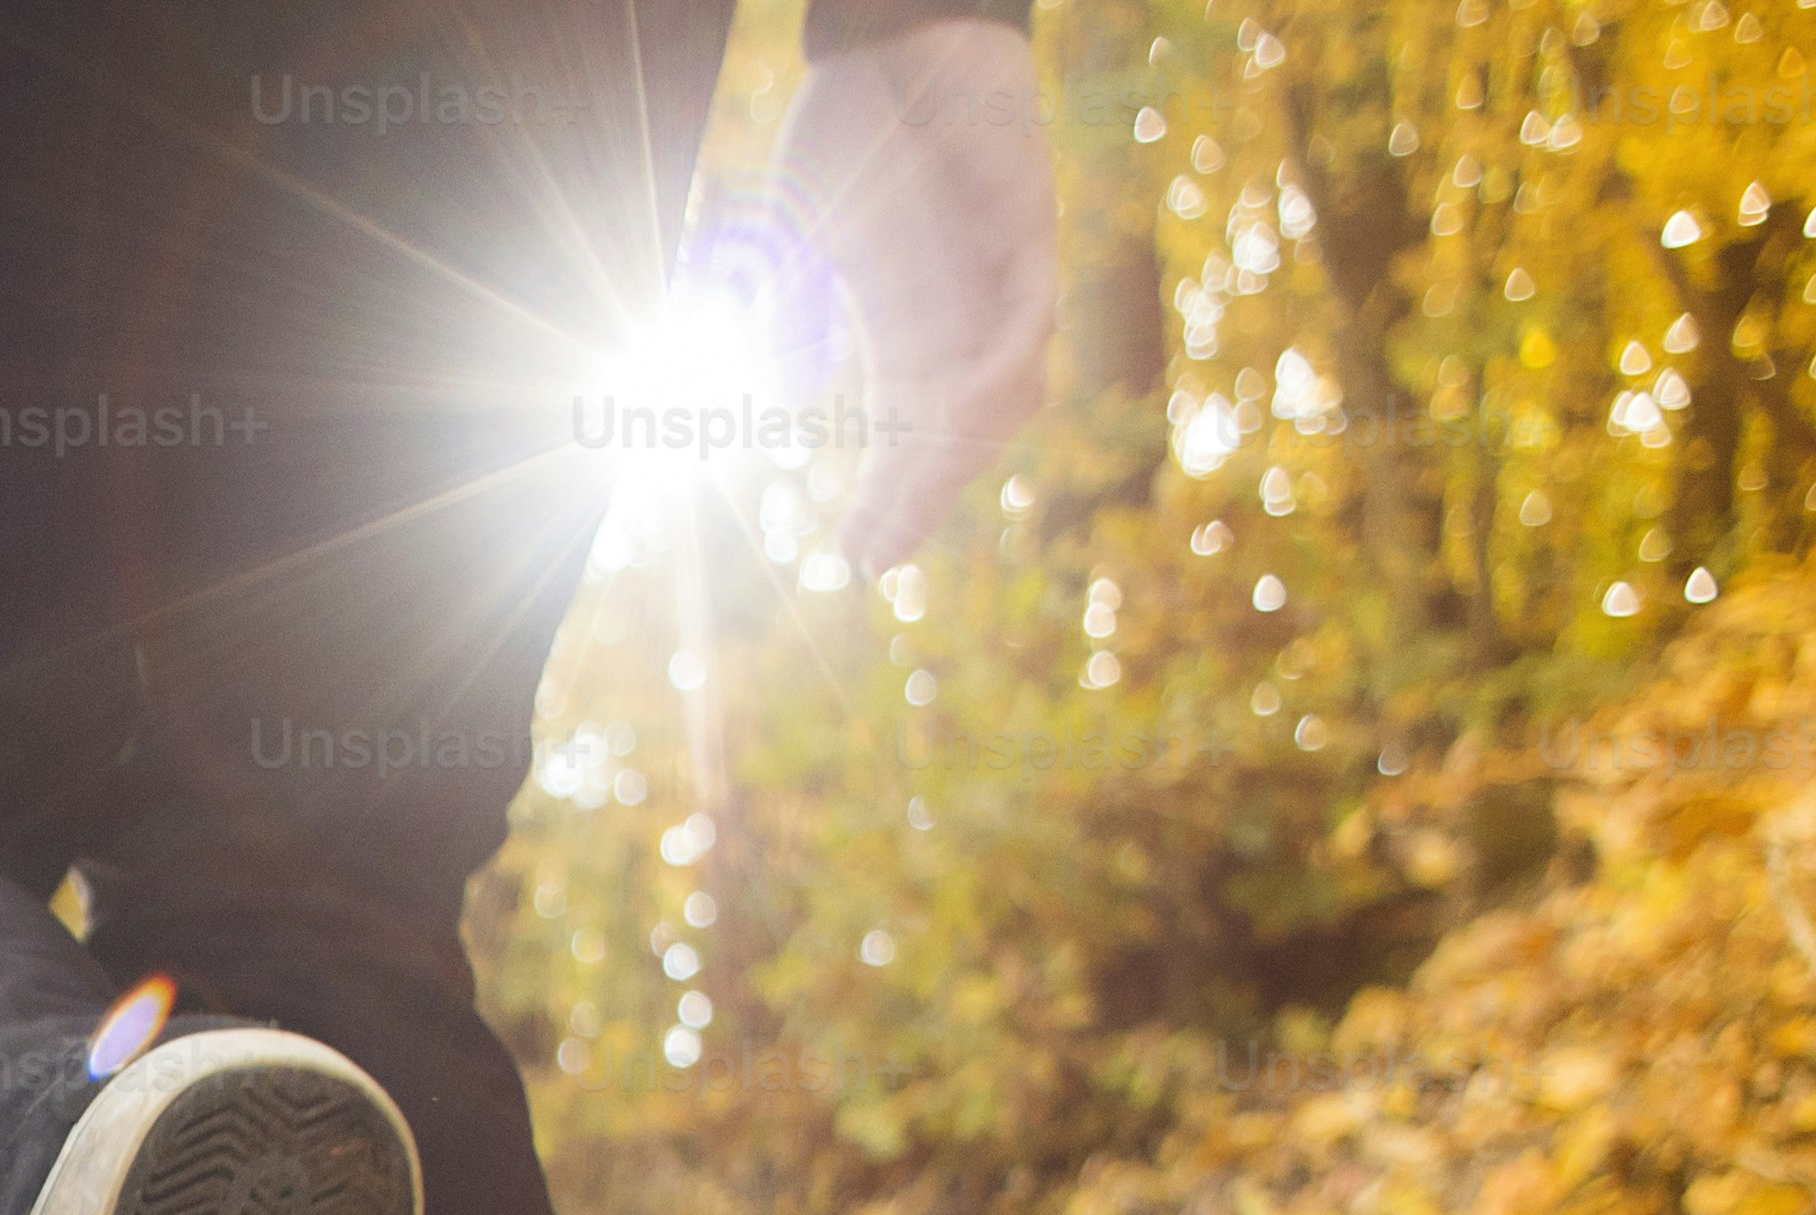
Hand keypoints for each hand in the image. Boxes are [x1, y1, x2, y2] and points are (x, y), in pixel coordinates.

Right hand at [783, 19, 1057, 567]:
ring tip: (911, 496)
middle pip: (956, 435)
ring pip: (1004, 391)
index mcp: (912, 327)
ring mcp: (1002, 276)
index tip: (852, 561)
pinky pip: (1027, 312)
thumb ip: (796, 314)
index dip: (884, 503)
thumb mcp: (804, 238)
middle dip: (914, 498)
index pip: (903, 439)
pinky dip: (1001, 365)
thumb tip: (787, 396)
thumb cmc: (851, 125)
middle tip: (873, 554)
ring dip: (957, 450)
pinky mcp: (1029, 228)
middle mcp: (968, 315)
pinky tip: (963, 405)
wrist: (899, 37)